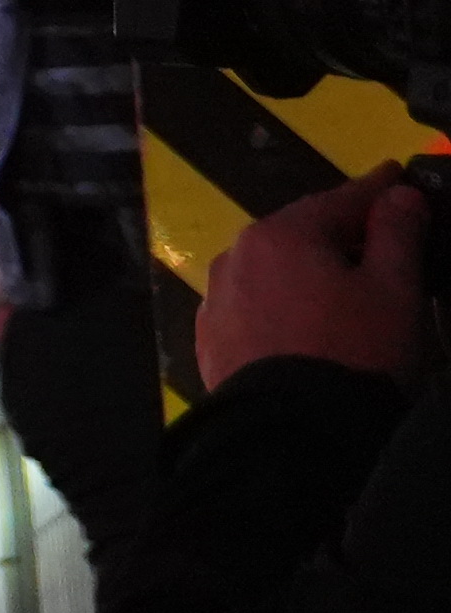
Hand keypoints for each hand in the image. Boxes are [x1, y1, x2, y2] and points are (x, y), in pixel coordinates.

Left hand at [197, 175, 429, 392]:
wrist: (292, 434)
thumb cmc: (354, 353)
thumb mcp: (394, 290)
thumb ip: (398, 235)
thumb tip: (400, 194)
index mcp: (280, 234)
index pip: (340, 199)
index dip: (377, 190)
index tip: (398, 178)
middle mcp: (236, 256)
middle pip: (302, 233)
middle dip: (342, 232)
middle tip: (381, 237)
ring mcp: (216, 299)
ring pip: (275, 270)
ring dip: (309, 269)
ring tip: (348, 284)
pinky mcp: (211, 339)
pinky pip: (257, 306)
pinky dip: (285, 303)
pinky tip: (307, 320)